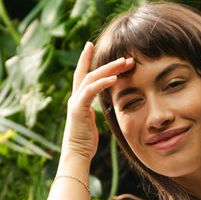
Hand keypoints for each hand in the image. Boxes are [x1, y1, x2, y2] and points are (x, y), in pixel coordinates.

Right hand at [62, 42, 133, 159]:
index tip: (90, 44)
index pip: (83, 74)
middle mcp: (75, 97)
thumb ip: (95, 109)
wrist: (76, 154)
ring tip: (124, 63)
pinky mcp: (78, 109)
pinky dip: (103, 83)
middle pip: (90, 72)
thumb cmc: (86, 140)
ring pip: (92, 78)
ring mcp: (75, 102)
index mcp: (79, 99)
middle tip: (125, 57)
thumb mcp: (92, 121)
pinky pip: (90, 91)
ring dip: (109, 69)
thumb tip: (105, 104)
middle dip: (107, 63)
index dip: (85, 59)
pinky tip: (114, 79)